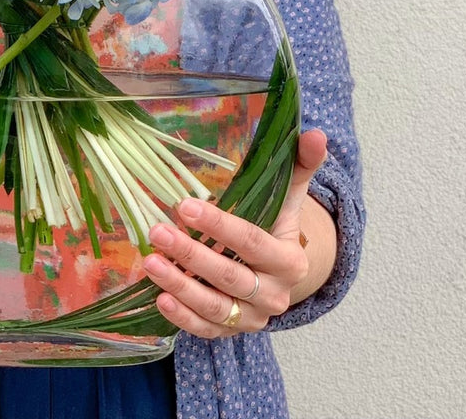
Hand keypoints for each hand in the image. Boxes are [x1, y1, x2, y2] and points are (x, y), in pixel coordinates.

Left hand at [143, 128, 329, 338]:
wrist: (281, 273)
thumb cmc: (276, 226)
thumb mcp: (289, 196)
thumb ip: (301, 165)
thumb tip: (315, 132)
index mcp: (289, 260)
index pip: (251, 242)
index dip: (219, 225)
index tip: (185, 206)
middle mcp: (274, 295)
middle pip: (230, 276)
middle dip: (192, 254)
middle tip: (158, 231)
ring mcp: (253, 318)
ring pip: (215, 307)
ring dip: (180, 286)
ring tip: (150, 262)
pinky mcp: (233, 332)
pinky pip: (207, 330)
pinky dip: (183, 318)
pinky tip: (160, 297)